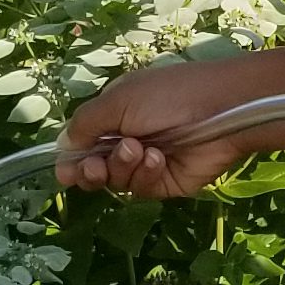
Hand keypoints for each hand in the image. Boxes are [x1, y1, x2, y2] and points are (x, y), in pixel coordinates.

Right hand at [55, 55, 284, 197]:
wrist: (221, 109)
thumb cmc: (168, 95)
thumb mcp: (118, 101)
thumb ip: (85, 124)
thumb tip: (62, 149)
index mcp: (115, 115)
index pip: (83, 144)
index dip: (72, 160)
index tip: (65, 172)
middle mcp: (128, 140)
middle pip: (95, 169)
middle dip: (91, 170)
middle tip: (96, 166)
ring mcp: (147, 163)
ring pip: (116, 181)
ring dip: (122, 167)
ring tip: (138, 149)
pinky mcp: (166, 182)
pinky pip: (141, 189)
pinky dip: (145, 175)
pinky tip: (158, 159)